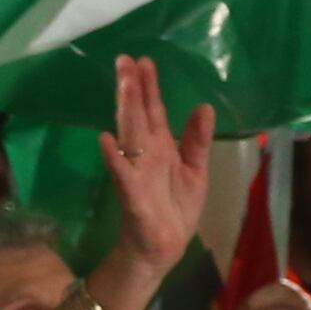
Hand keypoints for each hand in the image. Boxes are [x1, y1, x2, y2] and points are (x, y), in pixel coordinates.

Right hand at [96, 54, 214, 276]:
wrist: (163, 250)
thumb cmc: (176, 209)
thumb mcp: (196, 171)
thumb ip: (198, 140)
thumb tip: (204, 105)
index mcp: (162, 147)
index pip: (153, 110)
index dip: (149, 87)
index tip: (143, 61)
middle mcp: (146, 154)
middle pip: (137, 116)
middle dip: (132, 89)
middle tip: (124, 60)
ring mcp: (136, 172)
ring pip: (130, 135)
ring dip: (126, 110)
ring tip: (123, 85)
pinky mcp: (132, 195)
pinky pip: (122, 174)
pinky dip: (114, 158)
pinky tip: (105, 140)